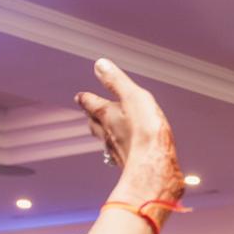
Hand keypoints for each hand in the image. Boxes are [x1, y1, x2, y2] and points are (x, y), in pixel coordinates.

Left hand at [78, 59, 186, 210]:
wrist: (154, 168)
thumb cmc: (146, 132)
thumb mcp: (133, 97)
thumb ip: (116, 81)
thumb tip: (100, 65)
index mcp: (107, 115)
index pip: (92, 103)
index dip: (86, 98)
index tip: (80, 96)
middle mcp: (108, 134)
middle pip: (94, 123)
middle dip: (91, 116)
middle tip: (87, 111)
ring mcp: (117, 151)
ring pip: (104, 140)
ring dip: (101, 133)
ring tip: (101, 130)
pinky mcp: (128, 164)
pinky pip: (117, 154)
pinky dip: (116, 149)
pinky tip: (121, 151)